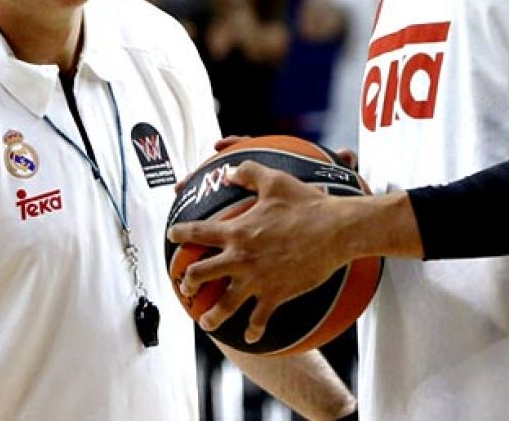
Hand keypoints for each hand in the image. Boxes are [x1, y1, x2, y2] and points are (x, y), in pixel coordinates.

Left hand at [167, 161, 350, 344]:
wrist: (336, 231)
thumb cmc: (306, 204)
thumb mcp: (274, 181)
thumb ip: (248, 172)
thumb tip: (230, 169)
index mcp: (236, 231)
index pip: (196, 233)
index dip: (179, 234)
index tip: (172, 236)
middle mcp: (240, 258)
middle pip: (200, 274)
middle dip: (188, 282)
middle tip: (186, 286)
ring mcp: (257, 280)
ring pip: (224, 305)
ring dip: (211, 316)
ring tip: (205, 322)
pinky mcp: (276, 295)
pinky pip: (259, 318)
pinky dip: (253, 330)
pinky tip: (250, 338)